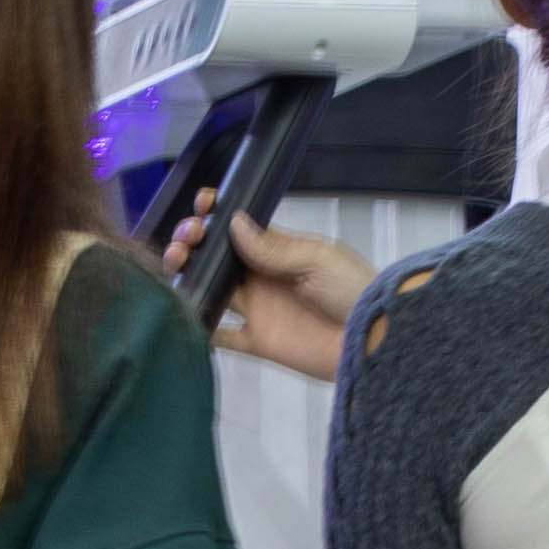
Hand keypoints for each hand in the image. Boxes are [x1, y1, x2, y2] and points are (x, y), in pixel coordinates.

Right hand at [162, 206, 372, 382]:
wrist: (372, 338)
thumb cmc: (351, 289)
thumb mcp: (316, 259)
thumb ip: (273, 247)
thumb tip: (233, 223)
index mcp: (279, 250)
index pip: (239, 229)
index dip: (216, 217)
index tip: (201, 206)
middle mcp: (263, 276)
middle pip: (217, 257)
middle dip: (195, 243)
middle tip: (186, 240)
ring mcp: (258, 309)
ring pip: (212, 289)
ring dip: (189, 275)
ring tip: (177, 265)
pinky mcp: (258, 342)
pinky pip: (222, 336)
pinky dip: (201, 326)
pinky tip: (182, 311)